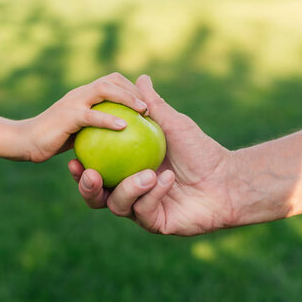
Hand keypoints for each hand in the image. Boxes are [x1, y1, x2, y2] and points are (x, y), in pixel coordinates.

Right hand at [24, 73, 146, 162]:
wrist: (24, 142)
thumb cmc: (52, 140)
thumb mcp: (78, 131)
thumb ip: (95, 126)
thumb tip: (120, 132)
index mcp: (84, 96)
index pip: (112, 82)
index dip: (132, 89)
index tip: (148, 105)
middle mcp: (80, 94)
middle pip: (111, 79)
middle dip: (133, 89)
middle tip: (150, 107)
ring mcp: (72, 102)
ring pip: (104, 89)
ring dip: (127, 97)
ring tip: (144, 111)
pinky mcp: (66, 116)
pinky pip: (91, 115)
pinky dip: (108, 119)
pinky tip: (124, 126)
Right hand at [69, 75, 237, 235]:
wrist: (227, 179)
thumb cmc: (201, 151)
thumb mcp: (174, 124)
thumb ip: (153, 105)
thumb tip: (141, 77)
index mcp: (127, 171)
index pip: (97, 172)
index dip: (80, 170)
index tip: (73, 158)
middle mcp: (131, 193)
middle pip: (98, 197)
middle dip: (87, 189)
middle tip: (90, 174)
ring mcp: (143, 210)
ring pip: (119, 206)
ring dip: (128, 189)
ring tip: (146, 174)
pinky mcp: (157, 224)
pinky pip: (146, 211)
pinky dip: (154, 194)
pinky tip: (165, 179)